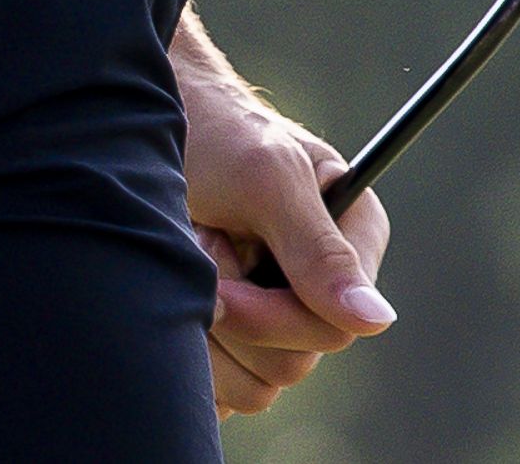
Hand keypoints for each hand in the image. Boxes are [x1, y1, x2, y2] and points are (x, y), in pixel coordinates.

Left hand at [176, 45, 395, 414]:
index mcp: (353, 243)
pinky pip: (222, 391)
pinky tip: (174, 295)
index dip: (270, 314)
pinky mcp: (237, 343)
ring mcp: (278, 317)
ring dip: (203, 327)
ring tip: (190, 259)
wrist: (143, 127)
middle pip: (292, 362)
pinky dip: (188, 353)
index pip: (333, 328)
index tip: (220, 280)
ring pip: (255, 384)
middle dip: (231, 312)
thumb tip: (376, 320)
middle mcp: (322, 288)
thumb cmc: (213, 133)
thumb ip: (318, 250)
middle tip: (200, 248)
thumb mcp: (266, 178)